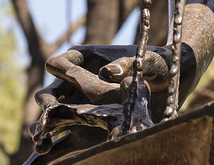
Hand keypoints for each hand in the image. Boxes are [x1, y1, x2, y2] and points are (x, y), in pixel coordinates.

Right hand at [30, 42, 195, 156]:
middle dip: (46, 108)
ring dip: (43, 132)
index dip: (58, 72)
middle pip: (50, 94)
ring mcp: (78, 108)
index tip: (59, 82)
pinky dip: (53, 154)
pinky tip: (44, 162)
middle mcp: (76, 83)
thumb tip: (106, 73)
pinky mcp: (85, 131)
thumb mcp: (146, 60)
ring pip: (51, 120)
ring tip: (42, 145)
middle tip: (46, 122)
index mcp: (85, 58)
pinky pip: (63, 143)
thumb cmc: (157, 64)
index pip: (61, 63)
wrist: (170, 85)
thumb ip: (127, 64)